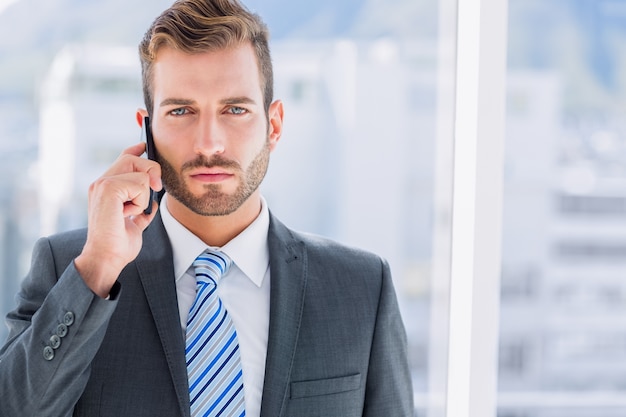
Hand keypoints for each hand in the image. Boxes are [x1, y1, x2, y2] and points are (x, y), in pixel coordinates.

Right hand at [74, 142, 161, 297]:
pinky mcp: (108, 189)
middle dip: (152, 172)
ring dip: (144, 195)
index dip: (137, 150)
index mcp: (107, 187)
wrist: (107, 257)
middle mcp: (102, 182)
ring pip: (141, 172)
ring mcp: (102, 184)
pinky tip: (128, 214)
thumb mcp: (136, 221)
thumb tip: (155, 200)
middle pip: (134, 158)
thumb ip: (143, 207)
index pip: (123, 158)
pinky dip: (140, 201)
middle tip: (155, 190)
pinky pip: (140, 184)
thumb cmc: (119, 244)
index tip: (145, 146)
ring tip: (131, 212)